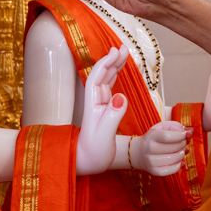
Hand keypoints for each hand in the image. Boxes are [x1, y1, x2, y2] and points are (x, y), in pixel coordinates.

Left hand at [76, 46, 128, 173]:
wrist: (86, 162)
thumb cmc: (93, 153)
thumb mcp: (104, 136)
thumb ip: (113, 116)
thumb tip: (121, 96)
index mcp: (93, 105)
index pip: (97, 78)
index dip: (106, 63)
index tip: (115, 51)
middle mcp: (95, 102)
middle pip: (102, 75)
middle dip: (112, 59)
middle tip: (124, 48)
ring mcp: (99, 105)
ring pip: (106, 79)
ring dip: (114, 65)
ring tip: (124, 53)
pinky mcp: (104, 109)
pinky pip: (110, 87)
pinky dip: (115, 76)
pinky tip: (119, 70)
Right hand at [130, 122, 189, 176]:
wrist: (139, 152)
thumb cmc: (154, 139)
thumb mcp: (161, 128)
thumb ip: (176, 127)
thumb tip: (191, 131)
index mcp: (152, 136)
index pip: (168, 136)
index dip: (181, 136)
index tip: (188, 134)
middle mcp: (150, 149)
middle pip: (174, 147)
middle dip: (183, 144)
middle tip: (184, 142)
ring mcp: (151, 161)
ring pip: (175, 159)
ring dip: (182, 154)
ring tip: (182, 150)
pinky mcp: (155, 171)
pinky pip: (172, 170)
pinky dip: (179, 165)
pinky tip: (181, 161)